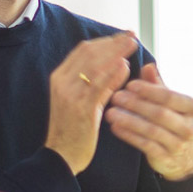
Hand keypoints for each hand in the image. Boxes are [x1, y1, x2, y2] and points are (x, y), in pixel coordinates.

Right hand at [48, 34, 138, 173]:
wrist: (61, 155)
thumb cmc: (73, 128)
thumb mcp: (80, 99)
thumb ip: (96, 82)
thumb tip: (118, 63)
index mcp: (59, 77)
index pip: (83, 50)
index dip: (105, 40)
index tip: (123, 35)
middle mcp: (62, 82)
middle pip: (89, 52)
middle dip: (113, 42)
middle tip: (132, 36)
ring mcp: (70, 94)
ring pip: (94, 65)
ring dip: (115, 52)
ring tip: (133, 45)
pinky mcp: (81, 108)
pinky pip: (98, 86)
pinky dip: (112, 74)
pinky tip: (125, 67)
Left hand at [106, 63, 192, 179]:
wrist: (182, 157)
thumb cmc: (171, 121)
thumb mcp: (168, 102)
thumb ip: (157, 85)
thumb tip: (148, 65)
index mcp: (190, 107)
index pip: (169, 96)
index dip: (149, 90)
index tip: (129, 84)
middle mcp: (188, 126)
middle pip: (160, 113)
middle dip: (136, 104)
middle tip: (115, 97)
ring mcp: (178, 144)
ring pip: (152, 131)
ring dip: (129, 121)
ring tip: (110, 113)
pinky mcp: (166, 158)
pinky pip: (146, 146)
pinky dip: (129, 136)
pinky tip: (115, 128)